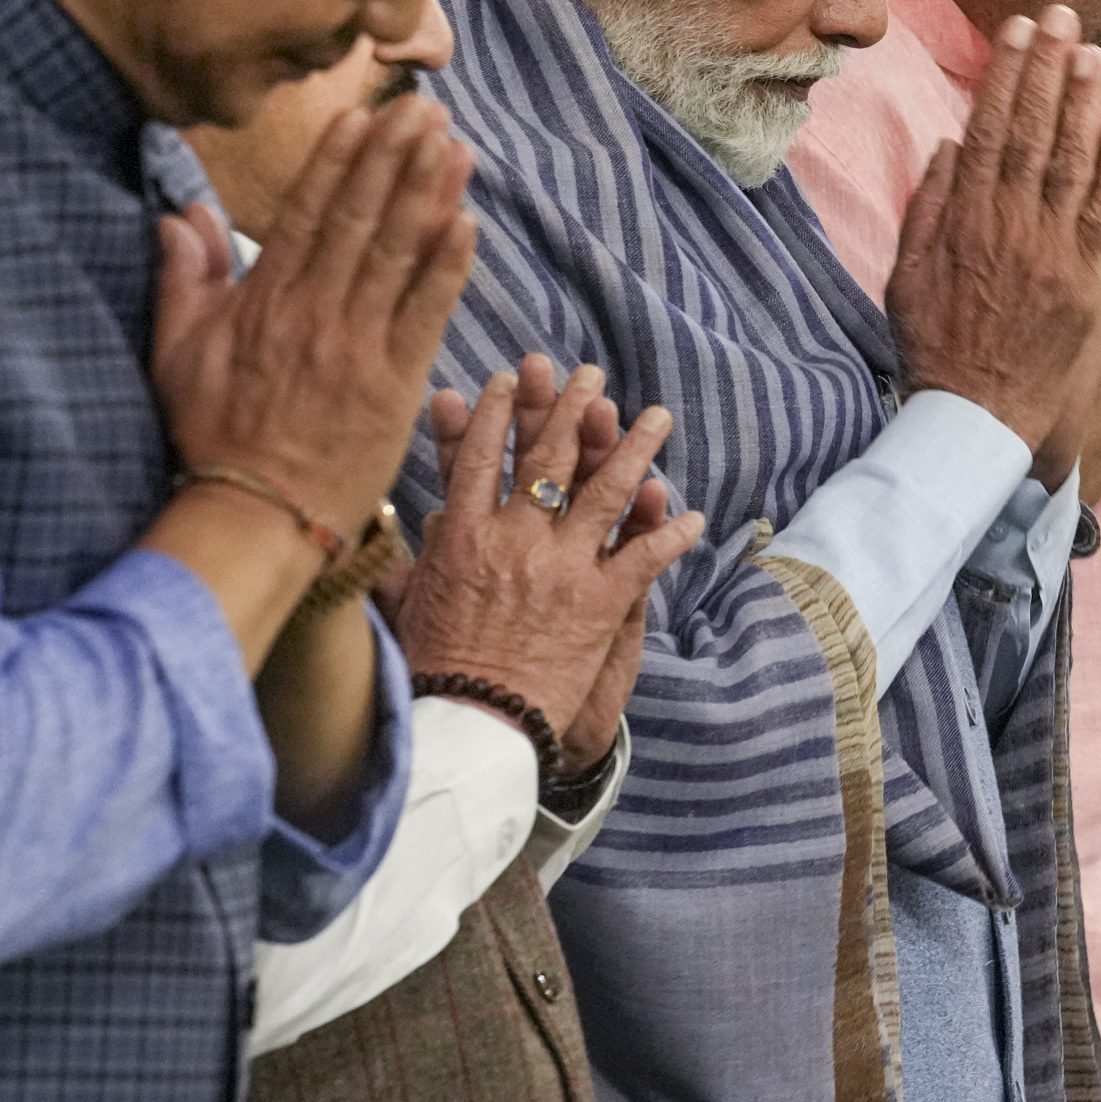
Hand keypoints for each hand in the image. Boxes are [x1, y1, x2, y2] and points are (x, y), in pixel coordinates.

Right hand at [153, 96, 477, 543]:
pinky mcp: (395, 384)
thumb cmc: (214, 437)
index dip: (338, 160)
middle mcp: (313, 313)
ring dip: (430, 194)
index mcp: (264, 301)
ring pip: (398, 254)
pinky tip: (469, 223)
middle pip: (361, 219)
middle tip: (426, 110)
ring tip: (456, 146)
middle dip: (394, 159)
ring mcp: (357, 347)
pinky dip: (449, 267)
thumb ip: (183, 279)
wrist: (257, 516)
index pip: (307, 213)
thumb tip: (181, 213)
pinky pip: (426, 313)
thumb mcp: (177, 353)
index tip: (363, 116)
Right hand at [390, 361, 703, 741]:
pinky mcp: (599, 601)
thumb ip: (412, 562)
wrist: (471, 727)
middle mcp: (514, 538)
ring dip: (635, 448)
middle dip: (569, 409)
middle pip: (547, 458)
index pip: (477, 457)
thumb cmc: (430, 675)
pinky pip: (643, 556)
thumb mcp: (408, 606)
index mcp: (462, 535)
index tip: (510, 380)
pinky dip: (668, 533)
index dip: (495, 414)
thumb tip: (408, 529)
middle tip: (590, 374)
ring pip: (605, 491)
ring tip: (658, 416)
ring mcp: (561, 566)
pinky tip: (692, 515)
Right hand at [885, 6, 1100, 479]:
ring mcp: (1050, 252)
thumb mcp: (907, 275)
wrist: (976, 421)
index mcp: (963, 219)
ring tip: (1098, 52)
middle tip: (1065, 16)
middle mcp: (1008, 225)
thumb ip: (927, 208)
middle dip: (1049, 68)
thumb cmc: (936, 352)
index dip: (1006, 74)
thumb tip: (948, 147)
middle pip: (1032, 131)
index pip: (988, 128)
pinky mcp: (1088, 282)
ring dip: (1085, 102)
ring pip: (1071, 161)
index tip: (1018, 30)